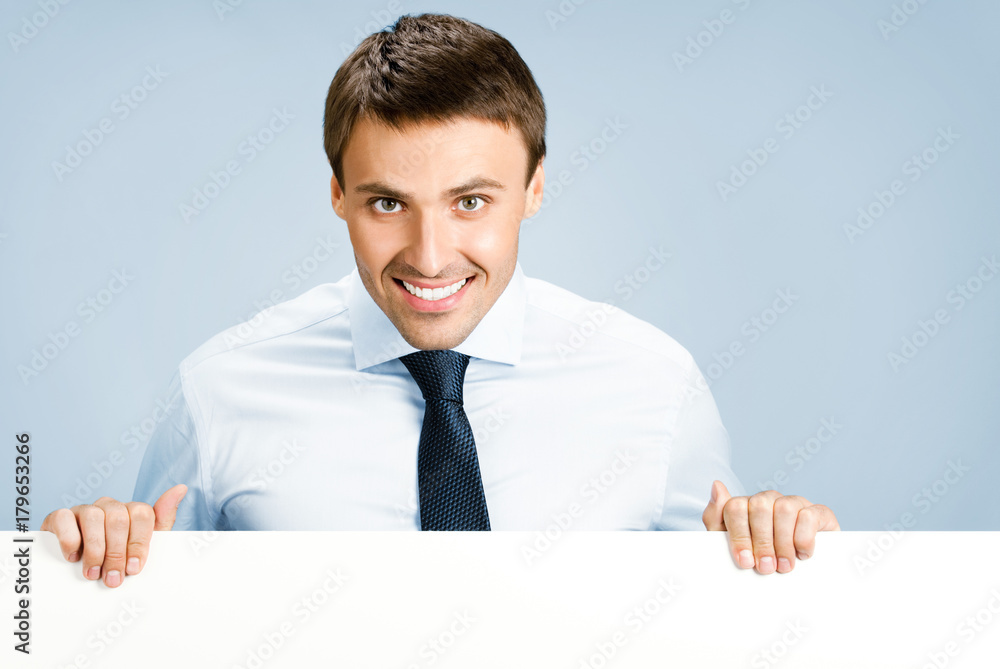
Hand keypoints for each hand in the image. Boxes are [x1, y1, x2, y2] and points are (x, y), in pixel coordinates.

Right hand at [40, 484, 186, 587]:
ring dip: (95, 550)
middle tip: (113, 578)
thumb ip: (163, 520)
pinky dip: (70, 539)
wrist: (75, 570)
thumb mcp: (142, 546)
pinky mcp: (60, 517)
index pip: (143, 514)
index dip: (139, 543)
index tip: (134, 569)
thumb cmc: (114, 558)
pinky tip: (73, 557)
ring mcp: (84, 509)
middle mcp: (109, 506)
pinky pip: (64, 518)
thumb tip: (181, 488)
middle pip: (119, 518)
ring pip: (94, 517)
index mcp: (130, 512)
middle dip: (117, 553)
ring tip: (93, 573)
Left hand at [701, 480, 838, 573]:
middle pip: (759, 506)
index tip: (744, 561)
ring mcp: (794, 503)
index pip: (735, 507)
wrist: (799, 580)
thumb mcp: (730, 546)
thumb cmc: (760, 560)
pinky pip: (809, 515)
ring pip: (784, 508)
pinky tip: (802, 554)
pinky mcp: (819, 512)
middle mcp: (769, 500)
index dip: (739, 536)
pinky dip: (804, 538)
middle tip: (766, 567)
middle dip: (761, 542)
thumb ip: (716, 518)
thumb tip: (717, 486)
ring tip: (784, 566)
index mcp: (746, 506)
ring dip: (783, 543)